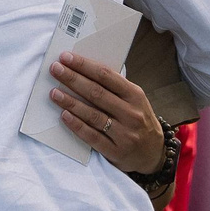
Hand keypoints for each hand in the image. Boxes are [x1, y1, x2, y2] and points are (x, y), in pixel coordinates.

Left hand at [48, 51, 163, 172]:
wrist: (155, 153)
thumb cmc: (139, 120)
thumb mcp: (135, 100)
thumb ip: (115, 88)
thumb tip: (84, 71)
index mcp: (135, 95)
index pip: (106, 75)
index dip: (84, 65)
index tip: (66, 57)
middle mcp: (131, 113)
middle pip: (96, 93)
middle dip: (73, 79)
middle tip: (55, 69)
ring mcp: (125, 134)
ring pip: (93, 115)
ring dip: (71, 102)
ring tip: (54, 93)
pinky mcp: (116, 151)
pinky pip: (92, 136)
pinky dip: (77, 125)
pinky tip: (64, 116)